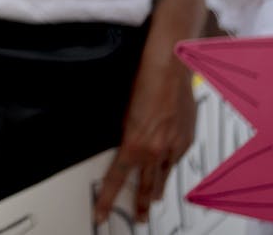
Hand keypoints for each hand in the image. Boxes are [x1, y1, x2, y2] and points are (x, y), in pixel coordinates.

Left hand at [92, 56, 195, 223]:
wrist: (169, 69)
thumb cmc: (142, 81)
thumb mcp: (122, 112)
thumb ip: (123, 134)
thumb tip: (119, 146)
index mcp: (134, 143)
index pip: (117, 179)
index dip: (108, 199)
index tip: (101, 213)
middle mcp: (155, 149)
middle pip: (146, 184)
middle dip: (142, 204)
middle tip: (140, 218)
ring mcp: (173, 145)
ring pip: (163, 175)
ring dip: (158, 190)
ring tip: (155, 201)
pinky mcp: (186, 138)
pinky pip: (176, 158)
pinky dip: (170, 165)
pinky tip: (168, 169)